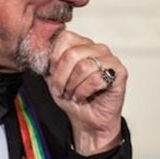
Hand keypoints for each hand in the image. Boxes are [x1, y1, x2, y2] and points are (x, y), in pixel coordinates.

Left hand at [44, 30, 127, 155]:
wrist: (89, 121)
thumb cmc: (74, 98)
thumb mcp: (53, 78)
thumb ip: (47, 63)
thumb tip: (39, 51)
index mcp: (82, 44)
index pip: (64, 37)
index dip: (54, 58)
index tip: (52, 74)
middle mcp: (97, 48)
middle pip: (72, 54)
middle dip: (61, 77)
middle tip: (61, 89)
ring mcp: (110, 59)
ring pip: (84, 66)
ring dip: (73, 86)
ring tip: (73, 94)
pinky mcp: (120, 72)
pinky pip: (96, 79)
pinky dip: (84, 92)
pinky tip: (84, 96)